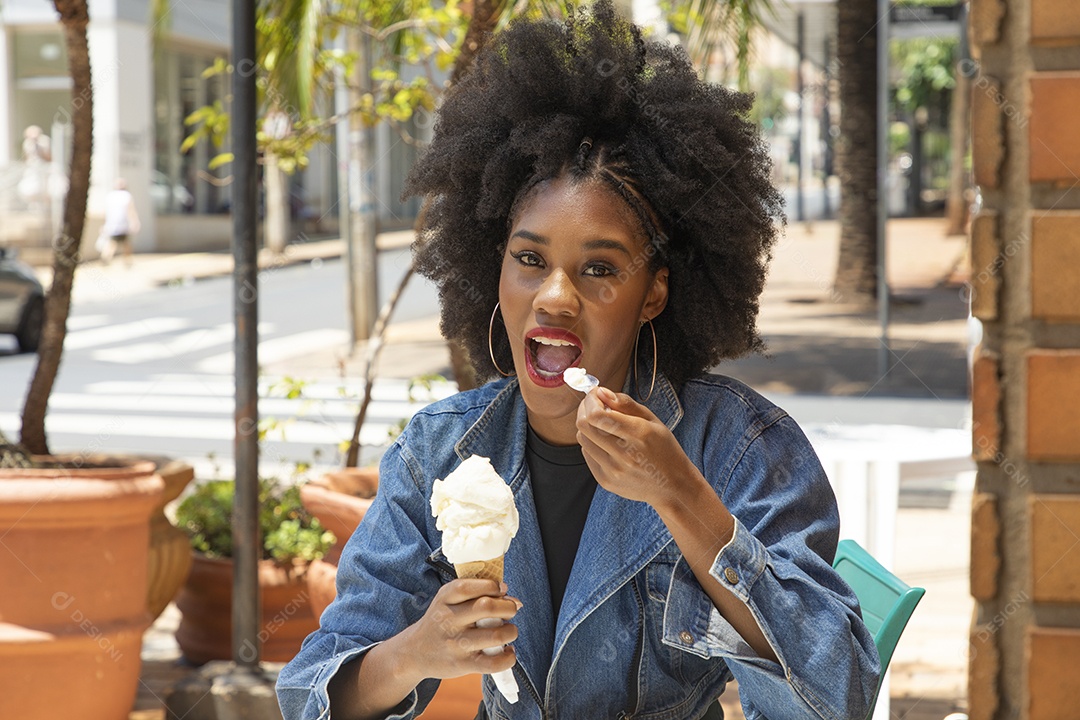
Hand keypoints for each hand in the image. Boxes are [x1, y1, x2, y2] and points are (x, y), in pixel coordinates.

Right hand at [398, 579, 520, 681]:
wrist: (415, 652)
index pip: (471, 586)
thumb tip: (515, 601)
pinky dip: (508, 658)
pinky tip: (507, 652)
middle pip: (487, 607)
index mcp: (445, 598)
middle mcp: (449, 619)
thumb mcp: (448, 600)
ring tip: (509, 631)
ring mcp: (456, 643)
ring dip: (511, 631)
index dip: (492, 585)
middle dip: (508, 607)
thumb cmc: (441, 622)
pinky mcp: (462, 664)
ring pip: (496, 635)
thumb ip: (477, 594)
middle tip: (510, 610)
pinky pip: (493, 663)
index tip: (501, 589)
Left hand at [575, 386, 704, 508]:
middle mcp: (623, 455)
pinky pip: (586, 454)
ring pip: (582, 439)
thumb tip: (600, 392)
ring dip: (588, 426)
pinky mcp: (605, 481)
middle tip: (595, 405)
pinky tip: (606, 442)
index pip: (597, 415)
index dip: (591, 400)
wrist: (672, 487)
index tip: (596, 395)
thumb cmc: (665, 450)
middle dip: (585, 409)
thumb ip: (625, 404)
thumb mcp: (653, 421)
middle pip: (584, 425)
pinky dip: (592, 443)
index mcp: (638, 435)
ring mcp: (612, 471)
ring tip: (603, 424)